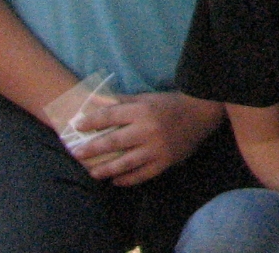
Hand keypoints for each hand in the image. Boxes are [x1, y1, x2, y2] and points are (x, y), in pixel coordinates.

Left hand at [68, 91, 222, 185]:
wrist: (202, 114)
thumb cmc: (170, 104)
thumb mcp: (146, 98)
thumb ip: (121, 101)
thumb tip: (94, 101)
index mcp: (142, 111)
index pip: (110, 116)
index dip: (91, 122)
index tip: (76, 127)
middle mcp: (148, 130)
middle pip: (113, 142)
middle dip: (91, 149)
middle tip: (76, 155)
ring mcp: (157, 148)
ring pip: (125, 163)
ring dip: (105, 169)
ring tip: (93, 172)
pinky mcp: (165, 162)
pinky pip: (141, 175)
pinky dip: (127, 179)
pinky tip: (116, 180)